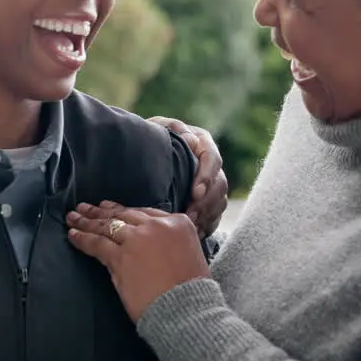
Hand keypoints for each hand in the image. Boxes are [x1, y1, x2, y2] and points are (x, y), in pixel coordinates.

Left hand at [65, 202, 209, 320]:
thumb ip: (170, 242)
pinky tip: (73, 235)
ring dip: (87, 221)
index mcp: (178, 223)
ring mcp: (137, 240)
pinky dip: (82, 239)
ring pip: (107, 226)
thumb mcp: (190, 254)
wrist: (187, 311)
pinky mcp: (121, 257)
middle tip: (84, 208)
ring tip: (73, 218)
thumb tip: (152, 243)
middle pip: (123, 215)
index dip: (122, 209)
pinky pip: (97, 244)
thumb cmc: (193, 291)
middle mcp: (157, 226)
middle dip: (100, 211)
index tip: (108, 207)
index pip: (143, 212)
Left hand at [147, 116, 228, 236]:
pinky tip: (194, 232)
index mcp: (202, 142)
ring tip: (190, 225)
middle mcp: (210, 163)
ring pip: (219, 202)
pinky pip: (215, 216)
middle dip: (206, 202)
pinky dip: (206, 225)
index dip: (206, 177)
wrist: (141, 152)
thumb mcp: (158, 129)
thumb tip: (191, 141)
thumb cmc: (150, 138)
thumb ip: (174, 130)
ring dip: (206, 215)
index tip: (195, 193)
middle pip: (219, 184)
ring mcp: (211, 182)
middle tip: (191, 215)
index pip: (212, 159)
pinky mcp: (207, 200)